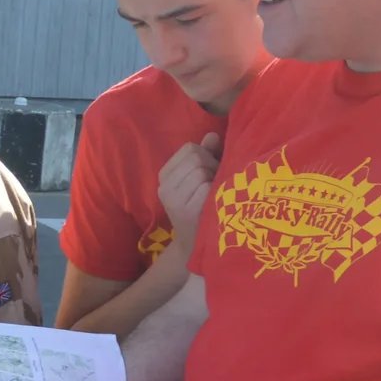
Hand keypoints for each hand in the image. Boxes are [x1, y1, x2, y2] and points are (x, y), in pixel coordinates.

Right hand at [158, 133, 220, 251]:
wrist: (195, 245)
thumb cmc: (200, 207)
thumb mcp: (198, 179)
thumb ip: (205, 155)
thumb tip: (213, 135)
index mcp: (165, 175)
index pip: (190, 148)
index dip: (206, 156)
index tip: (208, 173)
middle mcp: (165, 186)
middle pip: (196, 157)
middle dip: (212, 166)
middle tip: (214, 184)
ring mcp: (174, 200)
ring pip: (201, 171)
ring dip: (215, 179)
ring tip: (214, 193)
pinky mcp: (186, 212)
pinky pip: (207, 187)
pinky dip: (216, 192)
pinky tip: (215, 203)